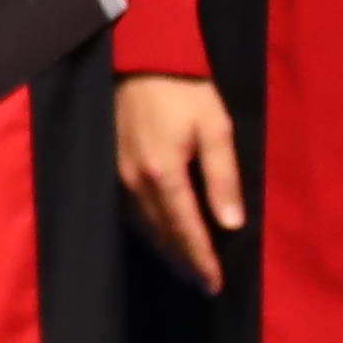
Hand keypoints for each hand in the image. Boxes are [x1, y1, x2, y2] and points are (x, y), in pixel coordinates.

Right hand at [114, 72, 245, 292]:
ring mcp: (118, 175)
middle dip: (184, 262)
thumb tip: (231, 223)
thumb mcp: (215, 127)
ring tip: (186, 268)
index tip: (215, 284)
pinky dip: (149, 230)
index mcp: (163, 172)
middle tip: (203, 285)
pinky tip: (161, 235)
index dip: (201, 259)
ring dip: (166, 250)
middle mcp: (135, 180)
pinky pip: (130, 212)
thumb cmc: (185, 89)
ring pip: (143, 227)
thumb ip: (223, 176)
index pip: (185, 229)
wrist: (142, 57)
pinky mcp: (111, 166)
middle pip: (162, 235)